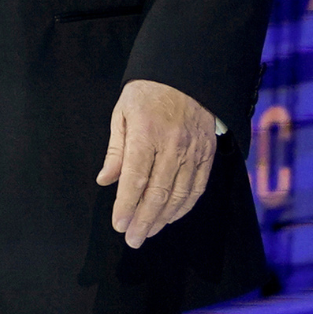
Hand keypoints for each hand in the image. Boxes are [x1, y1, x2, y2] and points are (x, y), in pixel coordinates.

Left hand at [96, 79, 216, 248]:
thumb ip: (115, 150)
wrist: (187, 75)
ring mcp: (194, 152)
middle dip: (143, 220)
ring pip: (179, 195)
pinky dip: (184, 207)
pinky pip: (197, 188)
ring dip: (163, 219)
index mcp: (147, 134)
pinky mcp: (207, 155)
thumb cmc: (147, 94)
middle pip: (158, 193)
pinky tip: (171, 217)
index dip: (126, 205)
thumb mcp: (122, 114)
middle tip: (132, 239)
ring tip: (148, 232)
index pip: (136, 179)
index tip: (118, 224)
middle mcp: (173, 146)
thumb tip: (105, 180)